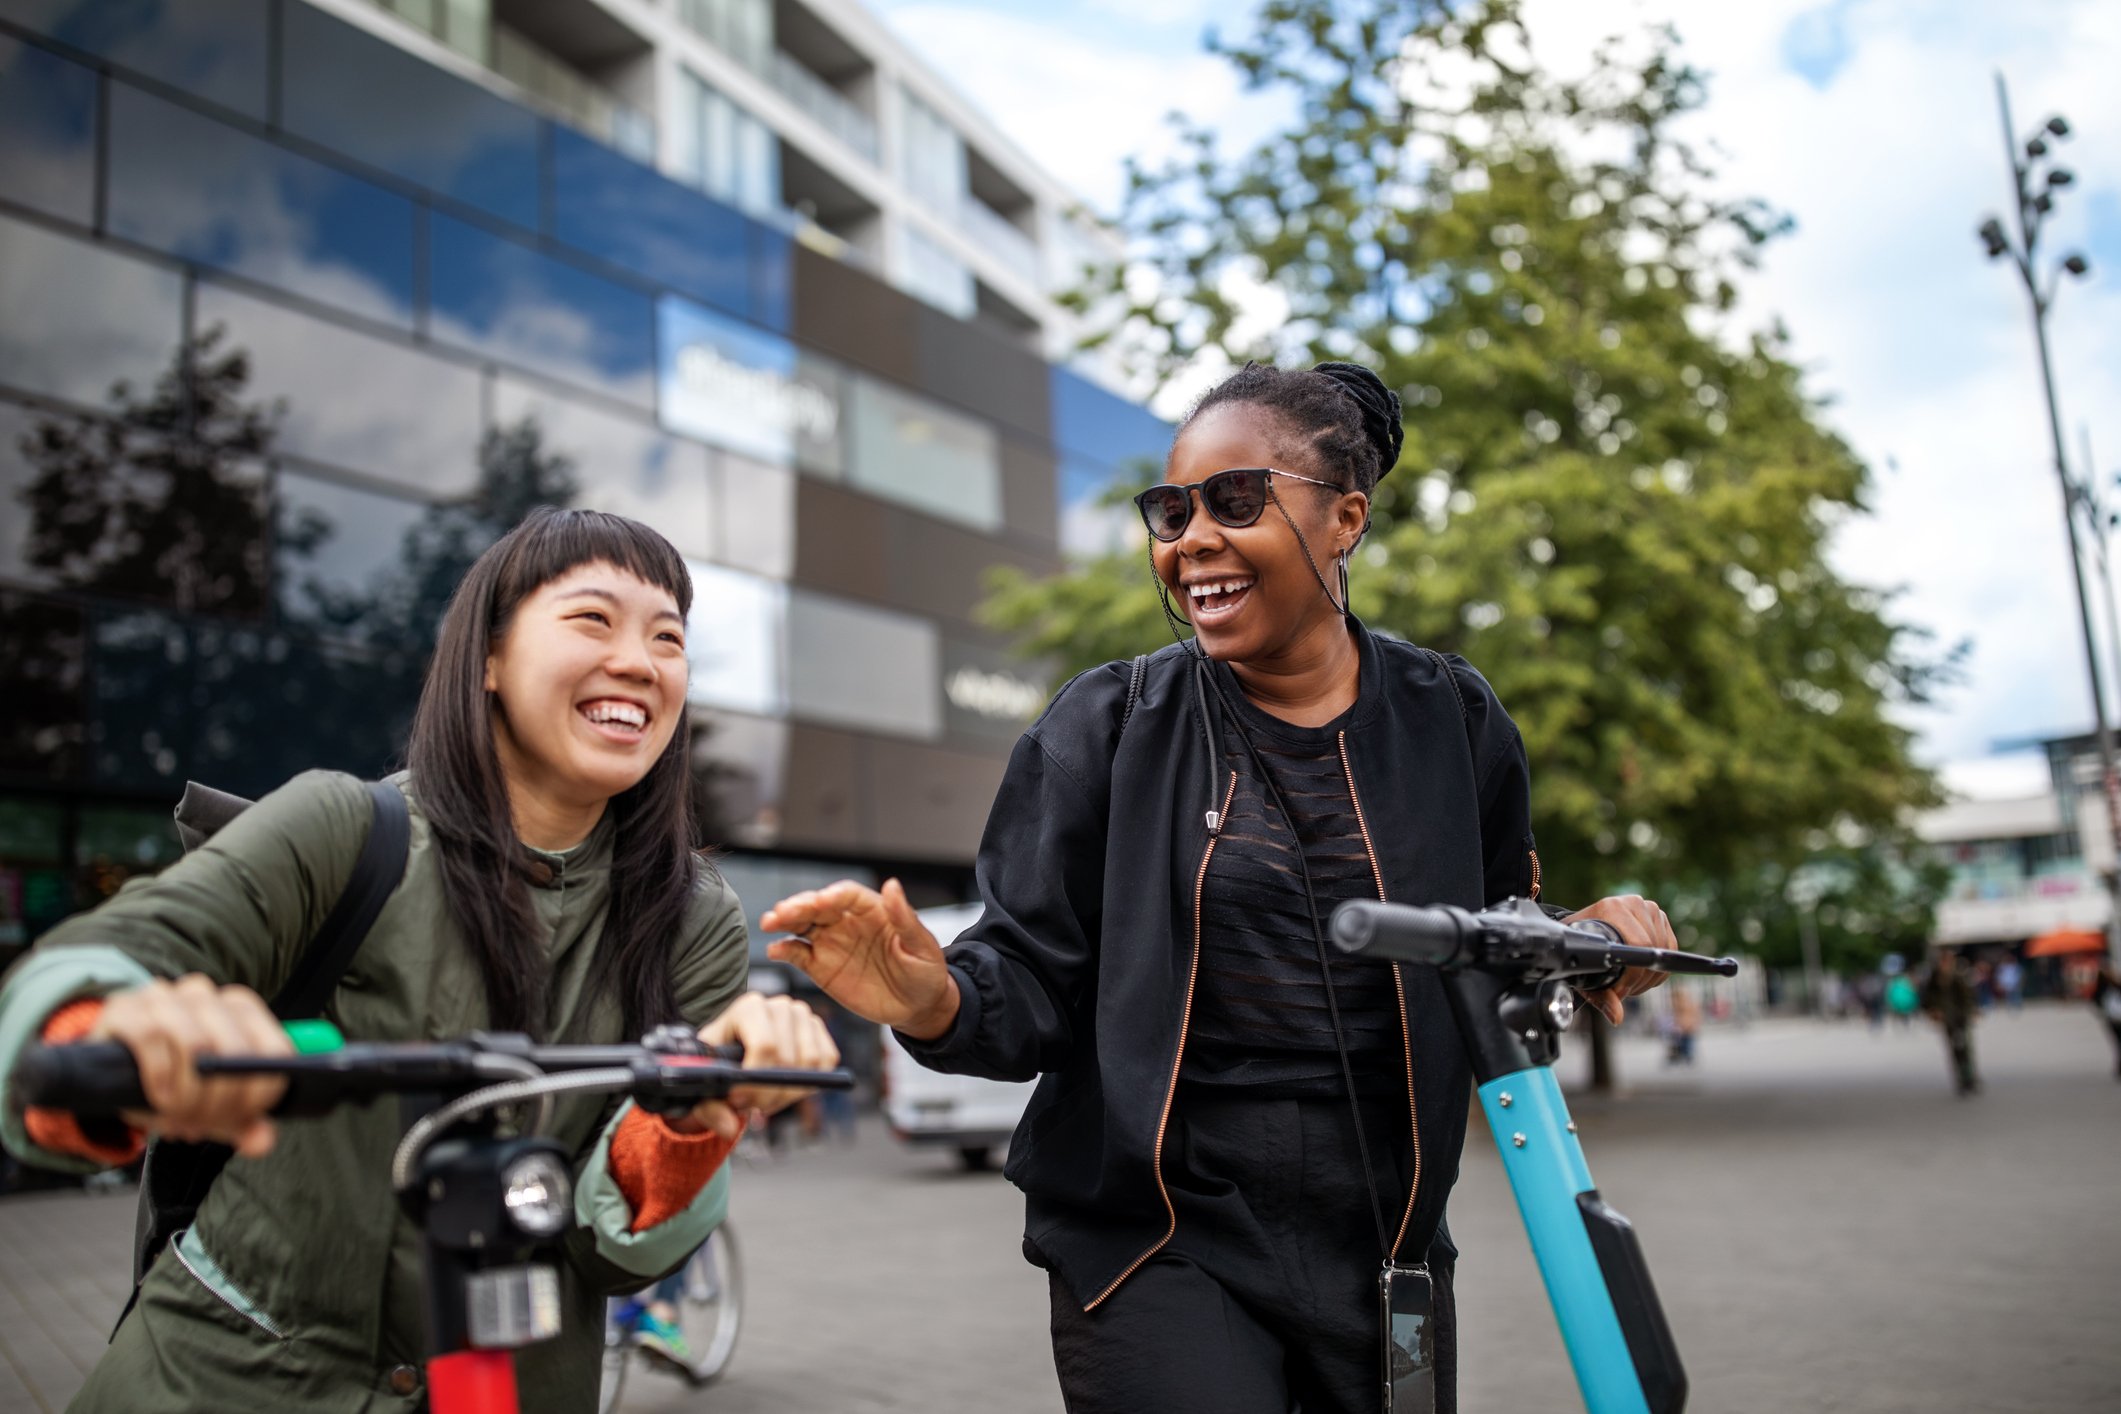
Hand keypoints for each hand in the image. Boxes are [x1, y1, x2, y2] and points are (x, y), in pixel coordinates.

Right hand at [87, 975, 290, 1156]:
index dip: (260, 1095)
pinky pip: (152, 1037)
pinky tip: (158, 1098)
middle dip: (220, 1102)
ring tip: (178, 1118)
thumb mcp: (210, 1104)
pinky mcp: (126, 1007)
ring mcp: (166, 996)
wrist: (109, 1063)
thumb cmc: (173, 1079)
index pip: (274, 1051)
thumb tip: (262, 1142)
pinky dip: (159, 1076)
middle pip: (235, 1052)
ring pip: (197, 1044)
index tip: (240, 1120)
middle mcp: (207, 995)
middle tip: (201, 1127)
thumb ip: (242, 1122)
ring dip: (189, 1094)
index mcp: (240, 1009)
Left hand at [676, 992, 839, 1139]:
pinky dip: (809, 1084)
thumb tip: (729, 1128)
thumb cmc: (718, 1062)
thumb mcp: (706, 1082)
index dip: (756, 1081)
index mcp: (749, 1008)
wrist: (735, 1049)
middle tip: (752, 1107)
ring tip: (767, 1098)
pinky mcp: (819, 1029)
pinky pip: (827, 1061)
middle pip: (788, 1060)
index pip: (765, 1045)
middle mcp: (779, 1006)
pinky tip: (785, 1087)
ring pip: (811, 1064)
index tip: (740, 1101)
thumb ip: (710, 1107)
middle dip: (770, 1094)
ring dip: (789, 1093)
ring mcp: (803, 1016)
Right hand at [760, 879, 957, 1039]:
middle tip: (783, 911)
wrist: (917, 1006)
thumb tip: (892, 884)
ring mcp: (831, 943)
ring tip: (770, 922)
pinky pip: (798, 954)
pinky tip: (775, 949)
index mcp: (873, 910)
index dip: (833, 896)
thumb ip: (904, 917)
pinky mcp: (821, 966)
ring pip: (802, 925)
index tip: (821, 901)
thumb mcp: (922, 945)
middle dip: (800, 905)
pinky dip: (785, 950)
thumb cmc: (925, 971)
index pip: (847, 895)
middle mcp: (847, 922)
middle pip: (818, 906)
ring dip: (785, 921)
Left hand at [1567, 895, 1676, 1025]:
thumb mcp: (1584, 972)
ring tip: (1627, 979)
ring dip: (1648, 976)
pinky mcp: (1661, 919)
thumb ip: (1600, 995)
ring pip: (1665, 954)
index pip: (1639, 946)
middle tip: (1621, 989)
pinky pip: (1671, 951)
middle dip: (1638, 979)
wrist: (1582, 929)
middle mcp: (1634, 904)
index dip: (1631, 976)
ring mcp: (1650, 909)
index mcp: (1612, 908)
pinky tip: (1640, 971)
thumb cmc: (1580, 948)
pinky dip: (1658, 968)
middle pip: (1653, 953)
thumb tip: (1617, 1016)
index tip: (1619, 992)